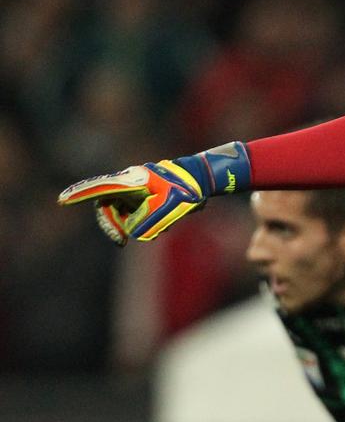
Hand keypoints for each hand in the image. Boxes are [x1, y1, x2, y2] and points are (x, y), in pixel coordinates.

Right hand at [58, 142, 249, 244]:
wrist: (203, 180)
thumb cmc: (186, 190)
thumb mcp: (169, 209)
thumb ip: (148, 222)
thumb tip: (132, 233)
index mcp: (132, 181)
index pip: (101, 188)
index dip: (80, 194)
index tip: (63, 200)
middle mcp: (130, 183)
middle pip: (106, 205)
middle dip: (111, 224)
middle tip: (121, 241)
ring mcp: (135, 190)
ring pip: (120, 212)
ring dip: (131, 225)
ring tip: (156, 229)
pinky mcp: (142, 196)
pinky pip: (132, 213)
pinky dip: (140, 223)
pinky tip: (161, 226)